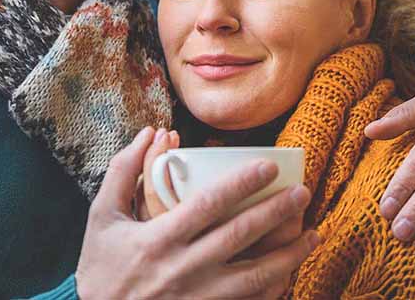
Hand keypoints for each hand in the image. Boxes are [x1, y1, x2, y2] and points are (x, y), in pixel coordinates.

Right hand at [76, 126, 319, 299]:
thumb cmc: (101, 267)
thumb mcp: (102, 216)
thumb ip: (124, 170)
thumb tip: (151, 131)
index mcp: (158, 240)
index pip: (209, 205)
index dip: (243, 183)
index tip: (270, 165)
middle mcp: (181, 269)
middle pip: (239, 236)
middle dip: (276, 211)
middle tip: (303, 192)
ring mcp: (196, 299)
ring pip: (253, 277)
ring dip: (288, 255)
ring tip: (313, 235)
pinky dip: (273, 292)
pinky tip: (291, 276)